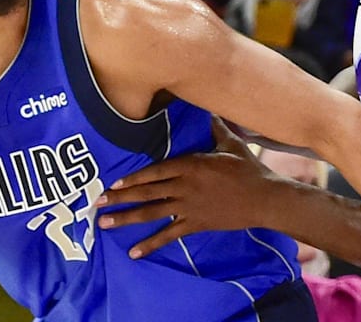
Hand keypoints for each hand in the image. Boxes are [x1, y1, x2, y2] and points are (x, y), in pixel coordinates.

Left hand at [96, 118, 273, 257]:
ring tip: (105, 224)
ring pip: (152, 213)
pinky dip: (151, 244)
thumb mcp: (231, 143)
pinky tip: (134, 252)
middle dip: (120, 198)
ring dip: (127, 219)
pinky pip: (170, 235)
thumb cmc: (249, 169)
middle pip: (146, 192)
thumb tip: (210, 109)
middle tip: (96, 204)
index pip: (155, 171)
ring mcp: (188, 207)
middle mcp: (184, 187)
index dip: (133, 177)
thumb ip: (215, 128)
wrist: (264, 198)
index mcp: (190, 165)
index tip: (113, 183)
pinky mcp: (196, 224)